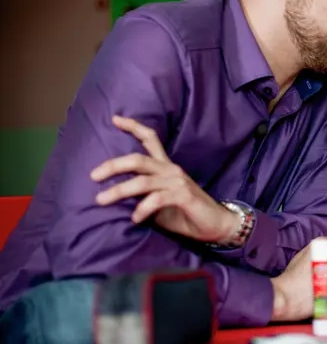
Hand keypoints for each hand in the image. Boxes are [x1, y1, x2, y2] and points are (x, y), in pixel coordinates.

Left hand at [91, 115, 238, 243]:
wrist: (216, 225)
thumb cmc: (186, 214)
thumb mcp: (159, 203)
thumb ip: (142, 196)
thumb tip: (117, 200)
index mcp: (166, 167)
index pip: (151, 139)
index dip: (133, 127)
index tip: (114, 119)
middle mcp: (171, 170)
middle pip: (138, 159)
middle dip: (113, 165)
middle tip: (93, 176)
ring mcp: (177, 182)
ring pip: (142, 180)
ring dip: (119, 190)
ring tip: (101, 200)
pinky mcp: (183, 196)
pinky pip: (156, 199)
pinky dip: (142, 209)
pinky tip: (134, 219)